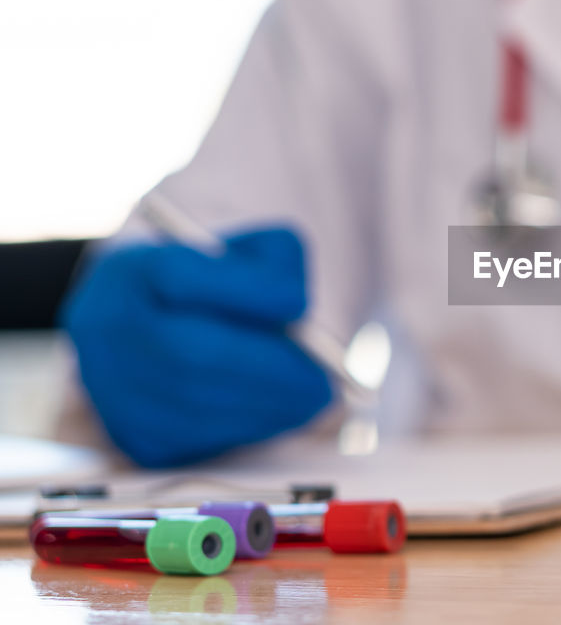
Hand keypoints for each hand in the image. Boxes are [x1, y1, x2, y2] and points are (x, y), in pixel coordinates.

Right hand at [61, 228, 331, 466]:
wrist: (164, 326)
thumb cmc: (222, 287)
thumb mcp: (252, 254)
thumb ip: (276, 269)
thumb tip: (296, 311)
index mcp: (130, 271)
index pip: (181, 277)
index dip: (247, 293)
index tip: (300, 305)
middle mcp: (103, 328)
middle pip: (187, 356)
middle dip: (267, 373)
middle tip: (322, 381)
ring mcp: (110, 387)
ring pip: (193, 407)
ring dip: (265, 408)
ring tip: (312, 400)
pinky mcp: (134, 435)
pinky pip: (196, 439)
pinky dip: (248, 428)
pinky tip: (279, 413)